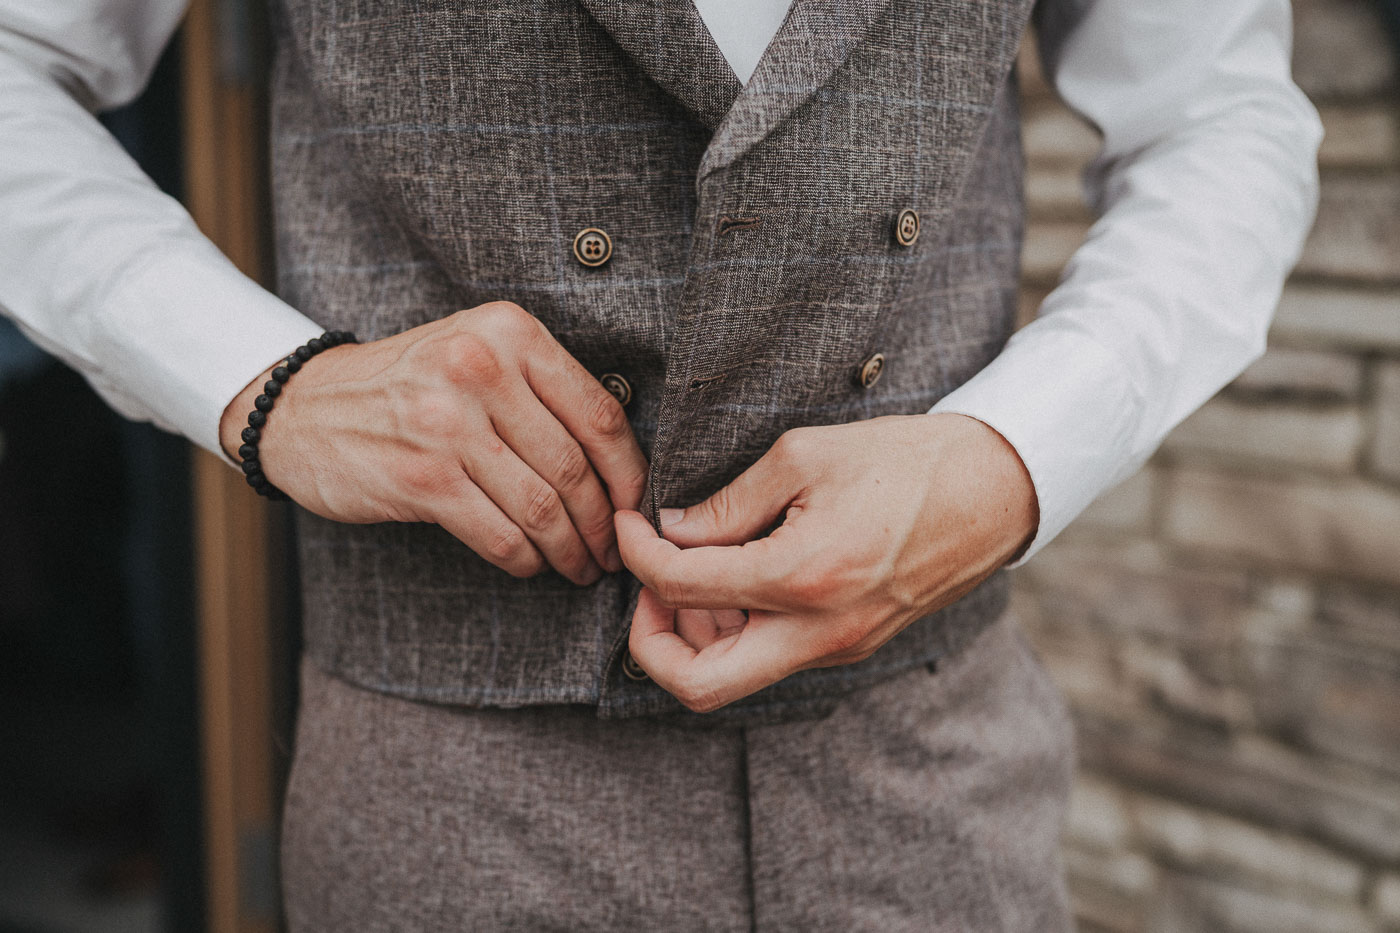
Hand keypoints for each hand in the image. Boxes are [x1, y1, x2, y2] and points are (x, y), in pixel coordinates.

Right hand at [219, 301, 647, 584]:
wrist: (304, 408)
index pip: (600, 413)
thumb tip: (622, 465)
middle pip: (574, 466)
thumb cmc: (410, 387)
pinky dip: (525, 559)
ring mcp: (447, 423)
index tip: (637, 508)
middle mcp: (480, 368)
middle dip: (603, 522)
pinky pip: (499, 534)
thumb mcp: (476, 356)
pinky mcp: (420, 476)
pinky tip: (531, 565)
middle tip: (612, 551)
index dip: (629, 473)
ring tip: (580, 567)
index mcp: (509, 332)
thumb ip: (541, 391)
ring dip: (570, 549)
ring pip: (542, 506)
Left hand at [613, 413, 1036, 711]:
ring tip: (694, 568)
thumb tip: (672, 532)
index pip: (682, 588)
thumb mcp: (805, 455)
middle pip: (698, 685)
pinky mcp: (850, 647)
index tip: (630, 524)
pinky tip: (736, 579)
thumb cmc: (905, 460)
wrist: (994, 490)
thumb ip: (729, 503)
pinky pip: (772, 659)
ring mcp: (838, 648)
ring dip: (694, 636)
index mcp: (803, 575)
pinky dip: (736, 631)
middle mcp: (820, 631)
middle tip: (648, 585)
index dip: (637, 554)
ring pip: (733, 678)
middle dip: (650, 642)